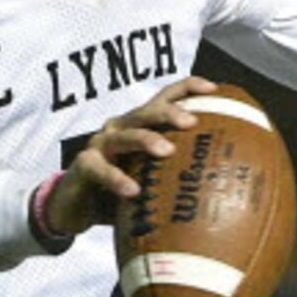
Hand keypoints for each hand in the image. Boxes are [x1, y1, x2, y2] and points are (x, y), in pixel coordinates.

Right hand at [40, 76, 220, 238]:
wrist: (74, 208)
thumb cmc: (118, 190)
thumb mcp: (149, 179)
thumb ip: (174, 174)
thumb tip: (222, 184)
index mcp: (139, 125)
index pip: (164, 98)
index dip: (187, 88)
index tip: (213, 90)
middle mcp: (119, 127)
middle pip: (146, 111)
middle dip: (169, 112)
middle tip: (191, 122)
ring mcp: (100, 144)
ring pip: (125, 135)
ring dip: (146, 140)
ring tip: (166, 151)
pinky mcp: (83, 166)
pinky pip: (100, 169)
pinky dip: (117, 179)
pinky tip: (133, 191)